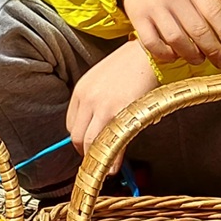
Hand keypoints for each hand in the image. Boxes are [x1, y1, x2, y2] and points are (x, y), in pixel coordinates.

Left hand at [67, 40, 160, 169]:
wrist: (148, 53)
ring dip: (97, 158)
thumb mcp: (103, 79)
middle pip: (77, 137)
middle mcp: (87, 99)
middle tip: (97, 158)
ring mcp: (102, 107)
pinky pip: (111, 142)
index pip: (71, 125)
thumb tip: (99, 125)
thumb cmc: (131, 65)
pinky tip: (115, 166)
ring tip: (106, 167)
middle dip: (86, 152)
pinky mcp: (119, 112)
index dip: (80, 139)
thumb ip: (97, 101)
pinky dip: (112, 159)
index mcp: (81, 90)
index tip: (89, 146)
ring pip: (90, 143)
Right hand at [120, 0, 220, 67]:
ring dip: (192, 54)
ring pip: (176, 39)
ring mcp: (153, 8)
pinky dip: (165, 54)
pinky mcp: (138, 18)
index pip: (214, 11)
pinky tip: (175, 56)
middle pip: (197, 29)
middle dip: (213, 49)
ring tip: (200, 59)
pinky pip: (152, 43)